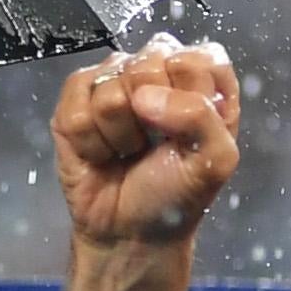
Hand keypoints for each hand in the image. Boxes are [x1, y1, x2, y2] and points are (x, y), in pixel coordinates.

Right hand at [46, 36, 238, 290]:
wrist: (127, 233)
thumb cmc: (175, 195)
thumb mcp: (214, 160)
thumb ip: (200, 115)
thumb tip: (143, 97)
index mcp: (202, 78)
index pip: (195, 57)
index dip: (188, 98)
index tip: (185, 135)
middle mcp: (158, 70)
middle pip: (148, 62)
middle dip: (150, 116)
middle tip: (152, 145)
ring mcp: (113, 81)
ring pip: (110, 83)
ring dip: (119, 133)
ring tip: (127, 152)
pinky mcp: (75, 100)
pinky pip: (76, 102)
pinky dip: (89, 139)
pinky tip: (100, 153)